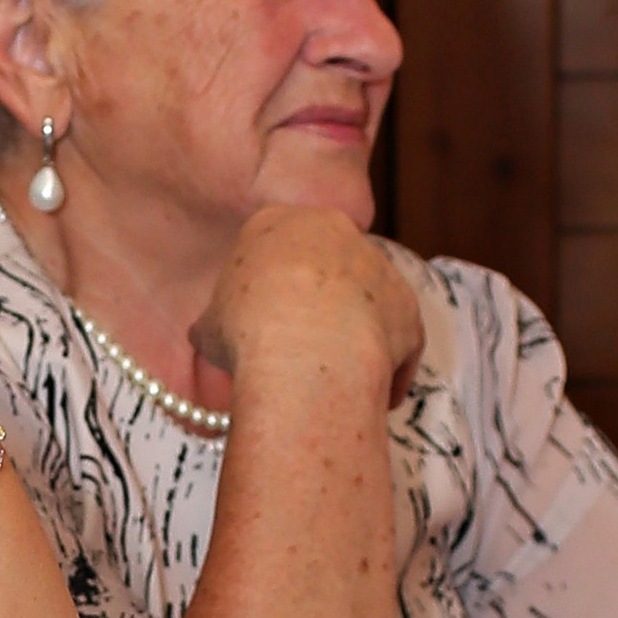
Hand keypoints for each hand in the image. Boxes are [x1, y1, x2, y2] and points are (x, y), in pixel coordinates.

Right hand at [193, 206, 423, 404]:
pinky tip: (354, 394)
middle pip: (323, 268)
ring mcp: (378, 268)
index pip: (272, 247)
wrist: (306, 352)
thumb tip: (210, 339)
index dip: (263, 290)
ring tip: (326, 378)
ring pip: (363, 302)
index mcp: (278, 222)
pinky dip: (381, 368)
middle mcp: (335, 232)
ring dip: (349, 335)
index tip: (256, 321)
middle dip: (312, 304)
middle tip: (292, 346)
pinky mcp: (408, 308)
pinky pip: (394, 340)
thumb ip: (215, 324)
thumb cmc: (248, 331)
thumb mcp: (209, 328)